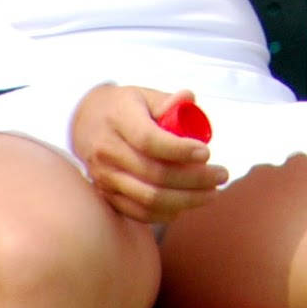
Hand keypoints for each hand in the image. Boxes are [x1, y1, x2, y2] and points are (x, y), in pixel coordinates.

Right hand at [71, 85, 228, 223]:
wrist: (84, 123)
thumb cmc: (124, 107)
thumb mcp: (144, 94)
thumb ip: (168, 99)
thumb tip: (189, 99)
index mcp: (119, 120)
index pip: (149, 140)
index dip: (180, 150)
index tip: (208, 152)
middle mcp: (108, 151)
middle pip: (154, 174)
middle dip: (195, 179)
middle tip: (221, 175)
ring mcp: (105, 177)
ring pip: (148, 198)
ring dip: (186, 200)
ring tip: (212, 193)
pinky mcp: (107, 195)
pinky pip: (138, 212)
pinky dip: (165, 213)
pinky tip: (186, 205)